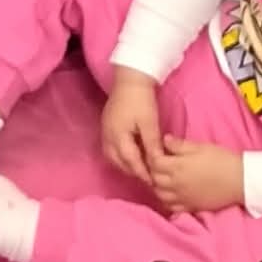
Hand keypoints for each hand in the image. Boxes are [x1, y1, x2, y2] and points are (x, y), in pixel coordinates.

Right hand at [101, 68, 163, 182]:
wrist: (129, 80)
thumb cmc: (141, 100)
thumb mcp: (150, 122)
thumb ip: (152, 144)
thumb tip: (157, 163)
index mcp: (118, 137)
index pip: (130, 161)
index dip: (141, 172)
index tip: (152, 182)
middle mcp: (108, 137)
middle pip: (119, 162)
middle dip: (133, 171)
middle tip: (148, 178)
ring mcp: (105, 132)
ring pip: (113, 157)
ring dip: (126, 165)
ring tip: (140, 169)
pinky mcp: (106, 128)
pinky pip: (111, 150)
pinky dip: (121, 157)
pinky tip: (131, 155)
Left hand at [149, 134, 245, 215]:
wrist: (241, 180)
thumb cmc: (222, 160)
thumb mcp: (201, 147)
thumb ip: (180, 145)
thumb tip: (164, 140)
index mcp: (177, 166)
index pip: (154, 161)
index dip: (152, 155)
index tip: (157, 150)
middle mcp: (175, 184)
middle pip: (154, 178)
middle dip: (152, 169)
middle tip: (159, 163)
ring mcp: (181, 197)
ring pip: (159, 193)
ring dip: (157, 185)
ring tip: (163, 178)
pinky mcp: (189, 207)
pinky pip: (170, 207)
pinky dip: (165, 200)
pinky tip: (169, 194)